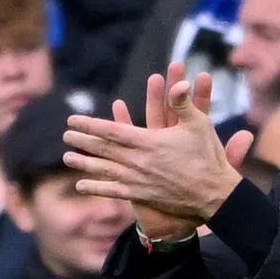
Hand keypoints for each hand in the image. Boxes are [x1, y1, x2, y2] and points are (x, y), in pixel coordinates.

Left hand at [64, 61, 253, 225]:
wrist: (214, 194)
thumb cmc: (208, 156)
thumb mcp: (199, 123)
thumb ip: (184, 103)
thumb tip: (180, 83)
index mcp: (149, 141)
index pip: (111, 131)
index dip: (90, 125)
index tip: (73, 119)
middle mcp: (139, 161)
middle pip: (103, 149)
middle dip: (83, 141)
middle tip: (65, 135)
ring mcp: (139, 180)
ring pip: (104, 170)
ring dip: (84, 163)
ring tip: (67, 158)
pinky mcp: (143, 195)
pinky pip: (114, 192)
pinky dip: (97, 188)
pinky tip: (82, 186)